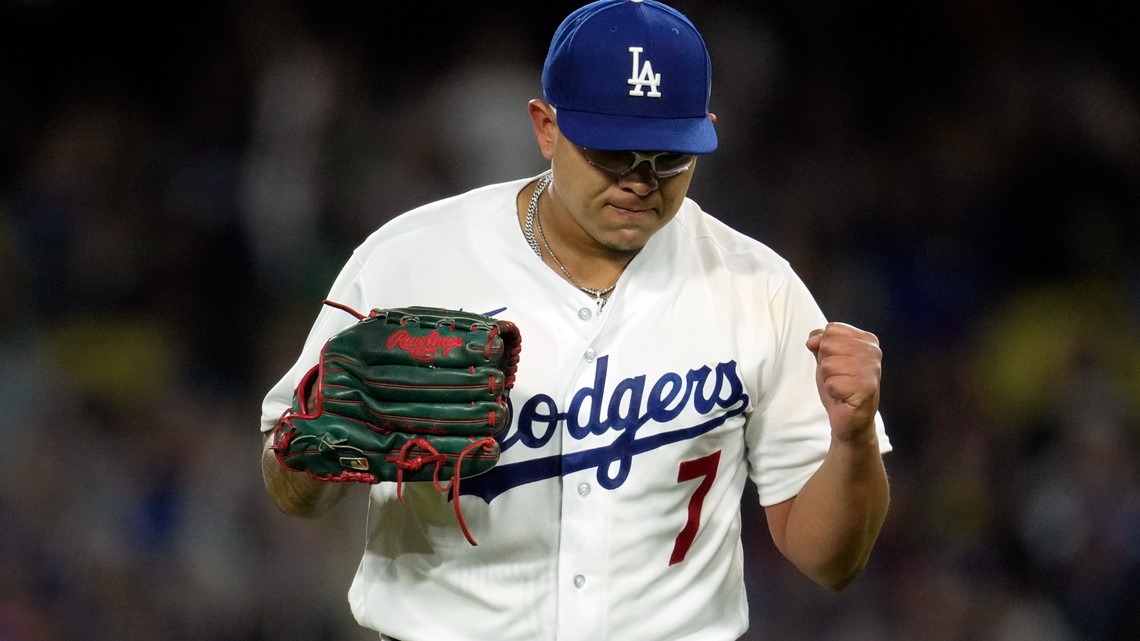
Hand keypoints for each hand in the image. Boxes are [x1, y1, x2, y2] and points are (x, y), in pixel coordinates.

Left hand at [805, 322, 881, 442]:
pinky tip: (844, 396)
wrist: (850, 417)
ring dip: (829, 379)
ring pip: (828, 364)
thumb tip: (813, 339)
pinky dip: (833, 392)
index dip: (825, 347)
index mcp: (867, 340)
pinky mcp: (866, 389)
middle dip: (826, 363)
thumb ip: (819, 342)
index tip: (837, 361)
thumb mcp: (826, 358)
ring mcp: (872, 370)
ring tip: (842, 386)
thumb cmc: (840, 384)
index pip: (831, 329)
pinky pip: (832, 383)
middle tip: (839, 376)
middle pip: (828, 344)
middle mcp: (873, 352)